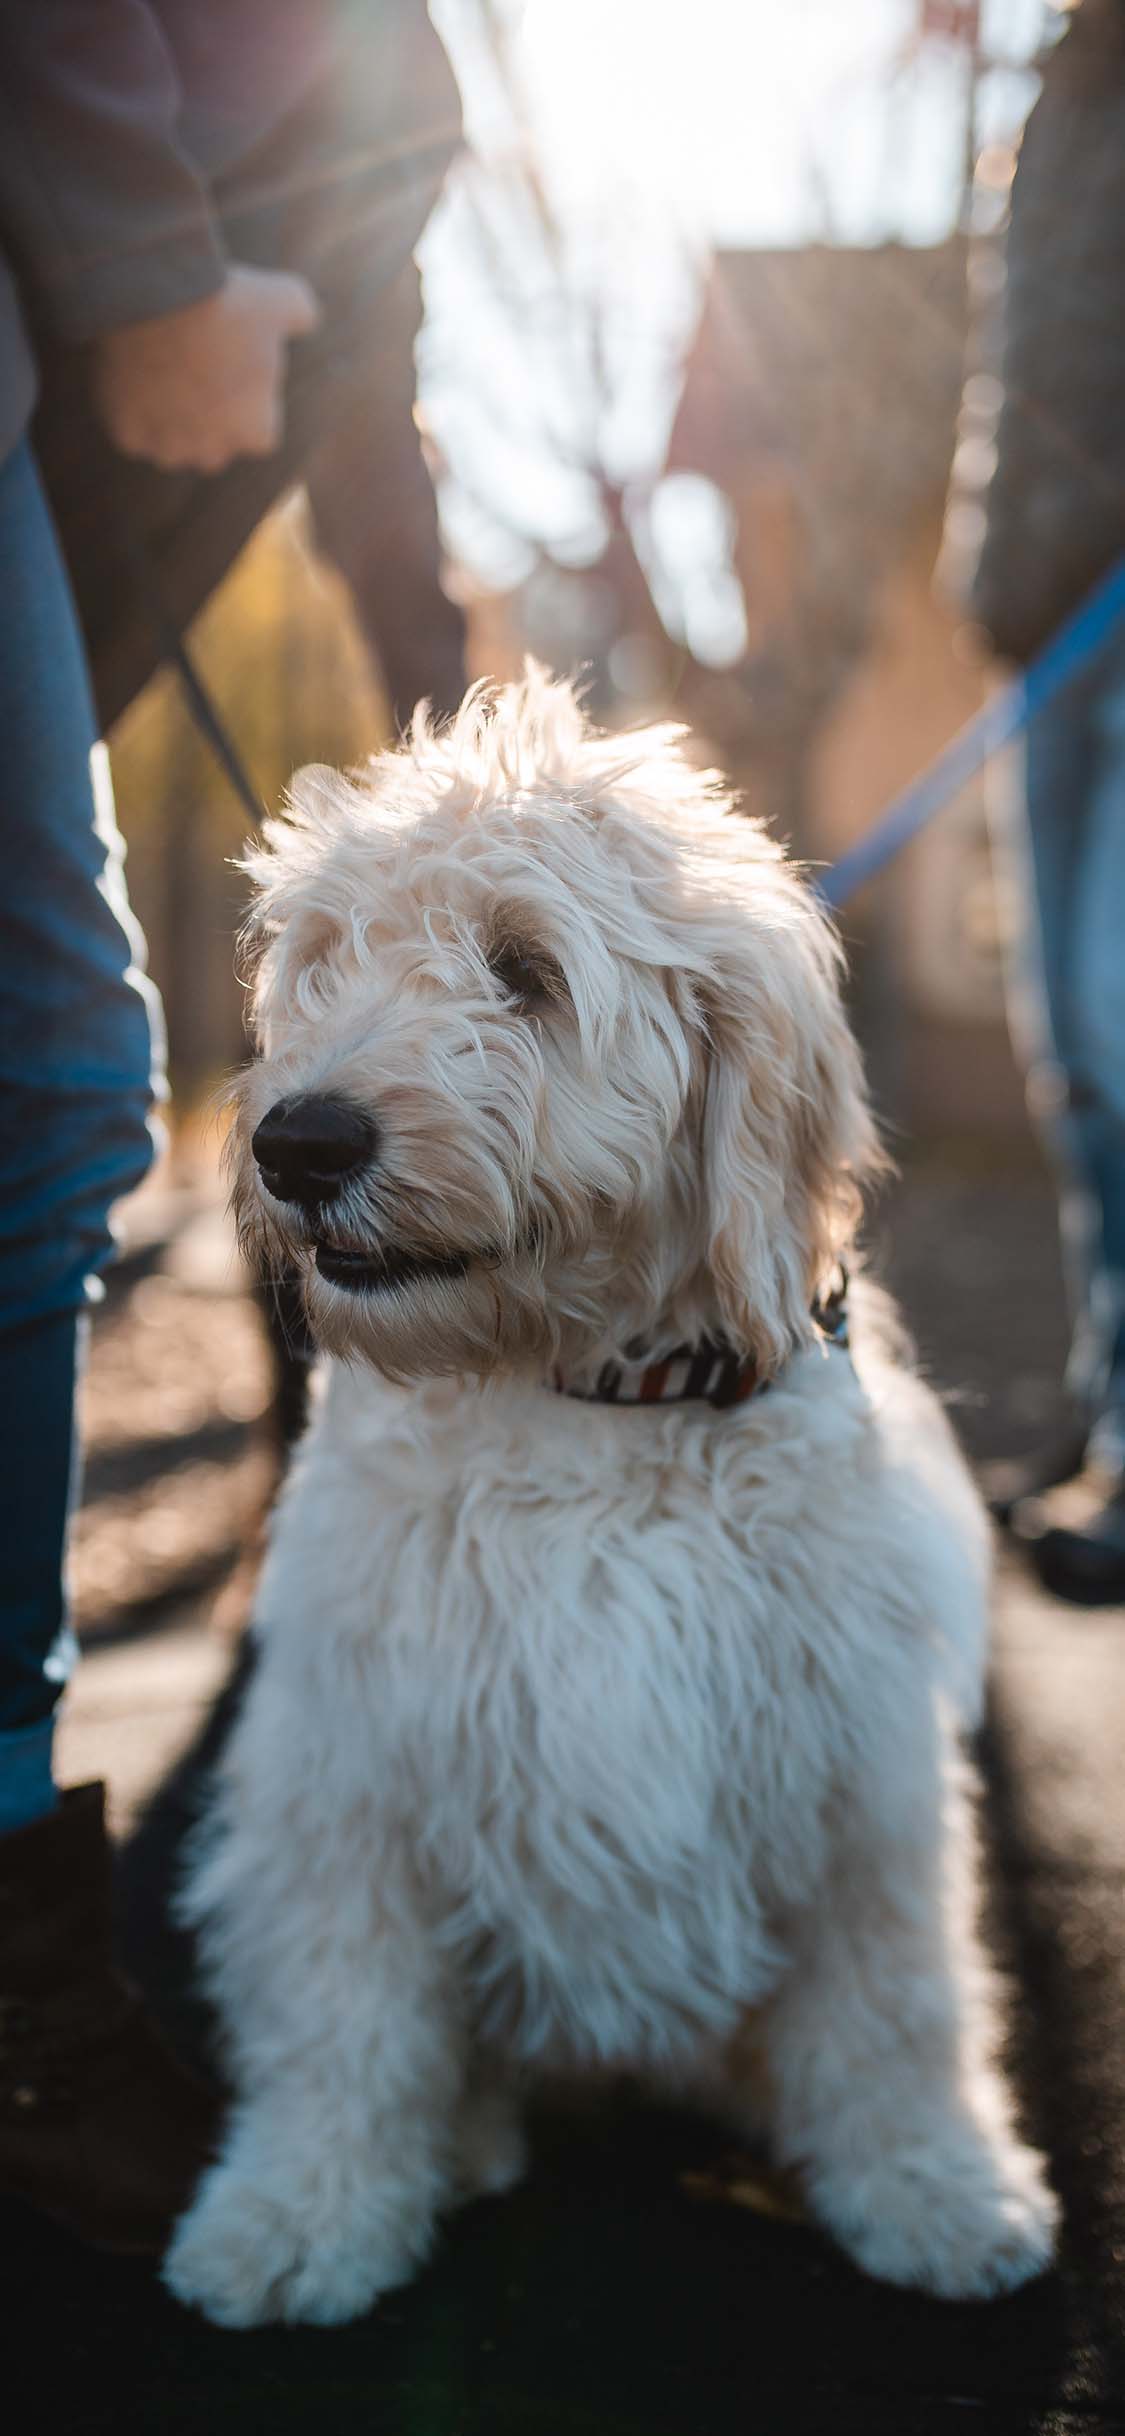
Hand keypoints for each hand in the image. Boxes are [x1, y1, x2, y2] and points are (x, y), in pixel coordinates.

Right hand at [92, 264, 320, 473]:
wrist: (156, 294)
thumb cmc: (226, 301)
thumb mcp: (283, 297)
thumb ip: (302, 314)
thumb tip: (305, 318)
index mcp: (256, 432)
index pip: (260, 434)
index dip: (250, 406)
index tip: (238, 375)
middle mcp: (213, 452)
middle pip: (216, 448)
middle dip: (212, 423)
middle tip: (200, 376)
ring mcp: (168, 447)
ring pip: (173, 449)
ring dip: (173, 426)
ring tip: (166, 381)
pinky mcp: (128, 434)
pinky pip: (133, 434)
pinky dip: (134, 414)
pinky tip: (136, 382)